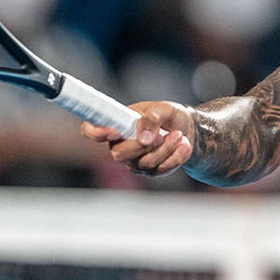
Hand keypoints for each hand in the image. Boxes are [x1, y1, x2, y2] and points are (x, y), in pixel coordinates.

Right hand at [80, 101, 194, 175]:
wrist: (187, 129)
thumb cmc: (167, 115)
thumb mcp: (162, 109)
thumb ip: (151, 119)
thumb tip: (144, 139)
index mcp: (116, 124)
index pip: (91, 131)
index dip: (95, 133)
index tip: (113, 132)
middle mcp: (120, 146)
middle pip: (120, 154)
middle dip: (145, 146)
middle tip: (165, 134)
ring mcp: (134, 161)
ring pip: (145, 162)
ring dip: (166, 149)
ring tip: (180, 135)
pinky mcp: (150, 171)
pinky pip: (160, 169)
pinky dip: (176, 157)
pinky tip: (185, 146)